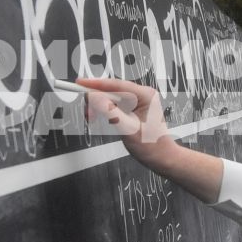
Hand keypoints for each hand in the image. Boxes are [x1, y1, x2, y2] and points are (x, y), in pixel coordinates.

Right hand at [76, 77, 221, 201]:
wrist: (162, 158)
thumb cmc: (152, 146)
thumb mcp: (128, 129)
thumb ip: (110, 112)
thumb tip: (94, 98)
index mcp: (145, 95)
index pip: (116, 85)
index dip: (95, 84)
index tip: (79, 83)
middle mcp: (143, 94)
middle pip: (112, 90)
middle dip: (96, 99)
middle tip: (86, 111)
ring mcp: (138, 101)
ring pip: (111, 97)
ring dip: (99, 106)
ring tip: (91, 117)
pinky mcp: (134, 108)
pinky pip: (115, 104)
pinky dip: (105, 110)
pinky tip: (100, 117)